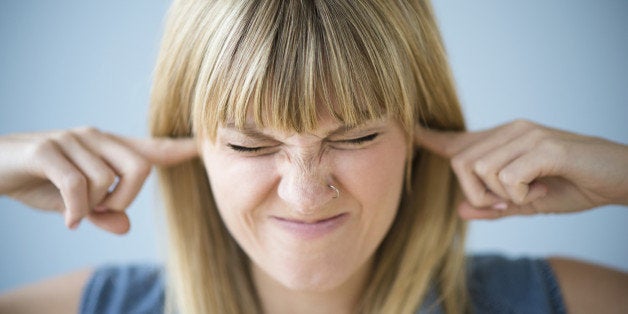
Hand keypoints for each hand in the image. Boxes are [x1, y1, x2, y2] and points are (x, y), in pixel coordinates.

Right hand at [0, 127, 197, 233]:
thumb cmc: (37, 182)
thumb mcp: (75, 204)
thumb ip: (102, 212)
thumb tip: (125, 227)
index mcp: (106, 147)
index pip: (149, 149)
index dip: (176, 149)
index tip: (199, 148)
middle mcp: (95, 137)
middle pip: (140, 169)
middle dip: (127, 199)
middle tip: (103, 210)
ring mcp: (71, 140)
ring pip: (107, 181)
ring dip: (93, 206)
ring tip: (75, 210)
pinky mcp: (48, 150)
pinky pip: (78, 185)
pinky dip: (77, 210)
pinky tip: (69, 221)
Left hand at [414, 120, 627, 219]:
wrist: (617, 178)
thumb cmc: (572, 186)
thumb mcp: (526, 204)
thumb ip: (494, 207)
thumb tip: (460, 210)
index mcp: (503, 140)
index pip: (458, 139)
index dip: (431, 139)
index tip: (409, 133)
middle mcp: (510, 130)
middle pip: (461, 162)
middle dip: (477, 193)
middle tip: (507, 204)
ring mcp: (525, 134)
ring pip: (480, 169)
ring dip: (500, 195)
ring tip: (528, 194)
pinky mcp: (542, 145)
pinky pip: (506, 177)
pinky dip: (519, 195)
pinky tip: (540, 190)